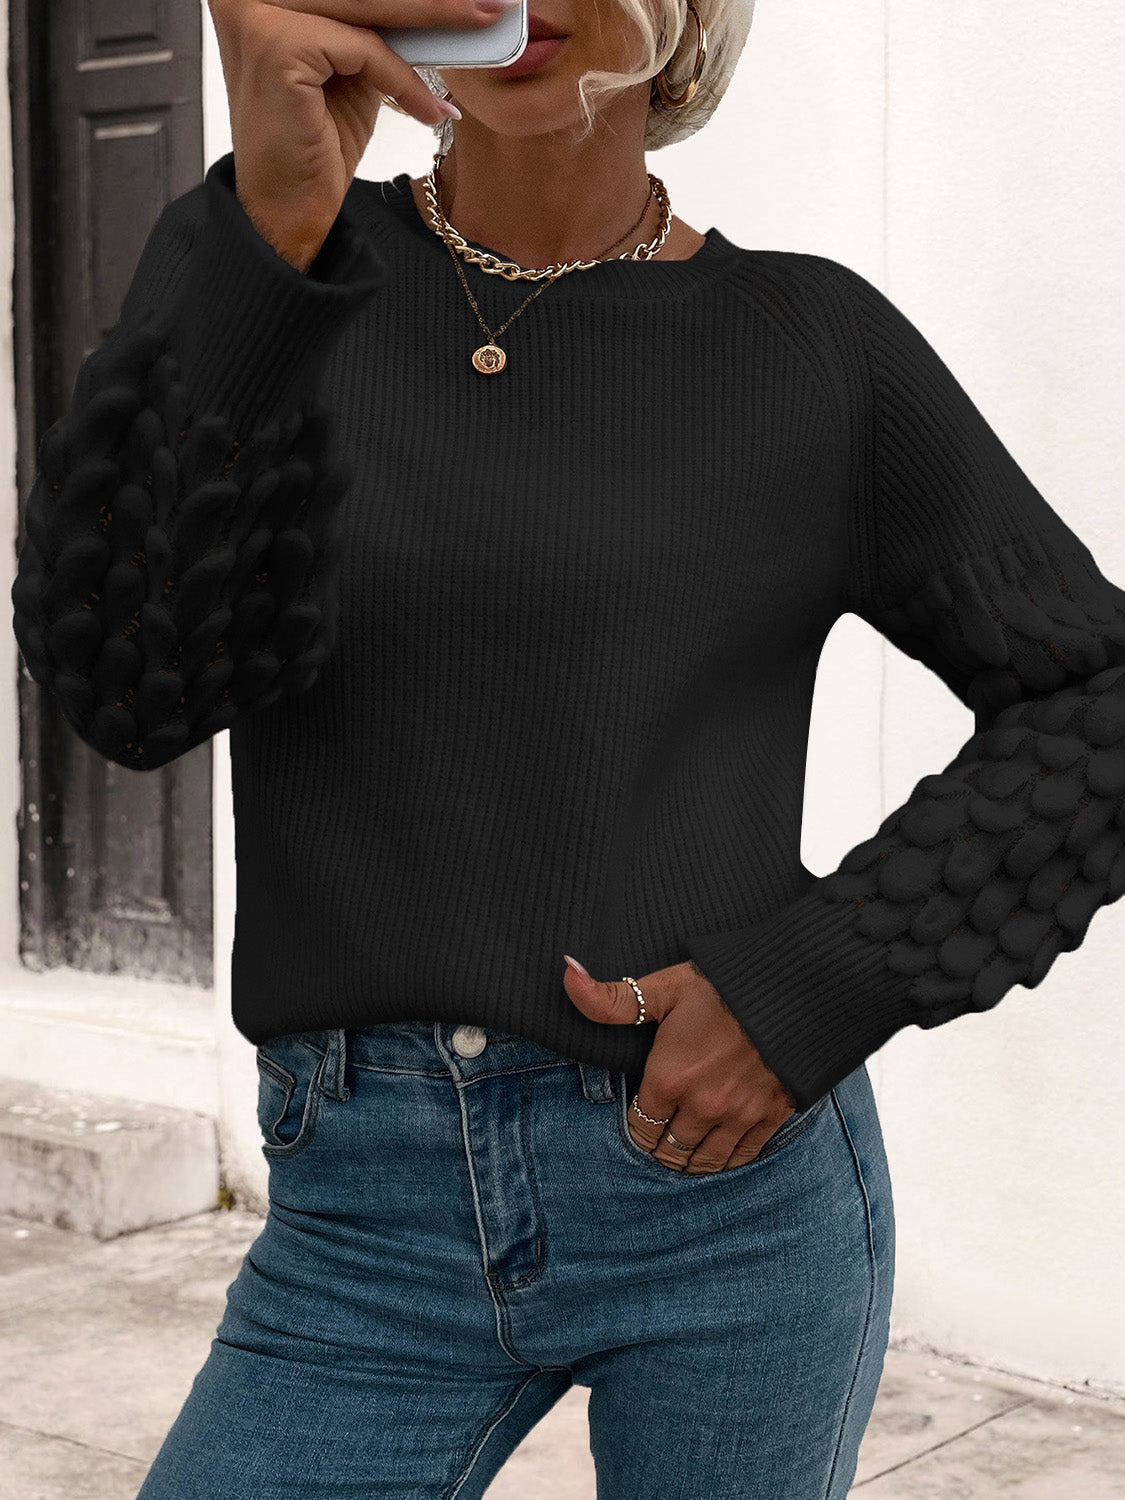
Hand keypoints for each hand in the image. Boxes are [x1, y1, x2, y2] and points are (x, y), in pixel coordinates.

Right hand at [209, 0, 490, 267]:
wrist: (288, 208)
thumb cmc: (314, 142)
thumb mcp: (353, 67)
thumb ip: (377, 25)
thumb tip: (441, 1)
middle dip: (430, 0)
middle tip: (489, 3)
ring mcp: (255, 13)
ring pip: (367, 5)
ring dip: (434, 17)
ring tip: (481, 24)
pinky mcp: (275, 47)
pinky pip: (364, 49)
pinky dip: (402, 79)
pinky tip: (429, 107)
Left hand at [562, 954, 799, 1174]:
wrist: (796, 987)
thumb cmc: (725, 984)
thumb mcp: (664, 987)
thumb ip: (611, 996)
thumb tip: (567, 974)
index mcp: (669, 1078)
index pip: (639, 1128)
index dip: (636, 1126)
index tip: (640, 1120)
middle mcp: (701, 1106)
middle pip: (669, 1151)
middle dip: (660, 1147)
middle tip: (660, 1139)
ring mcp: (737, 1116)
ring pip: (704, 1162)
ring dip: (690, 1161)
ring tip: (684, 1152)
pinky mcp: (769, 1117)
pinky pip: (741, 1158)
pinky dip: (727, 1159)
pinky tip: (719, 1152)